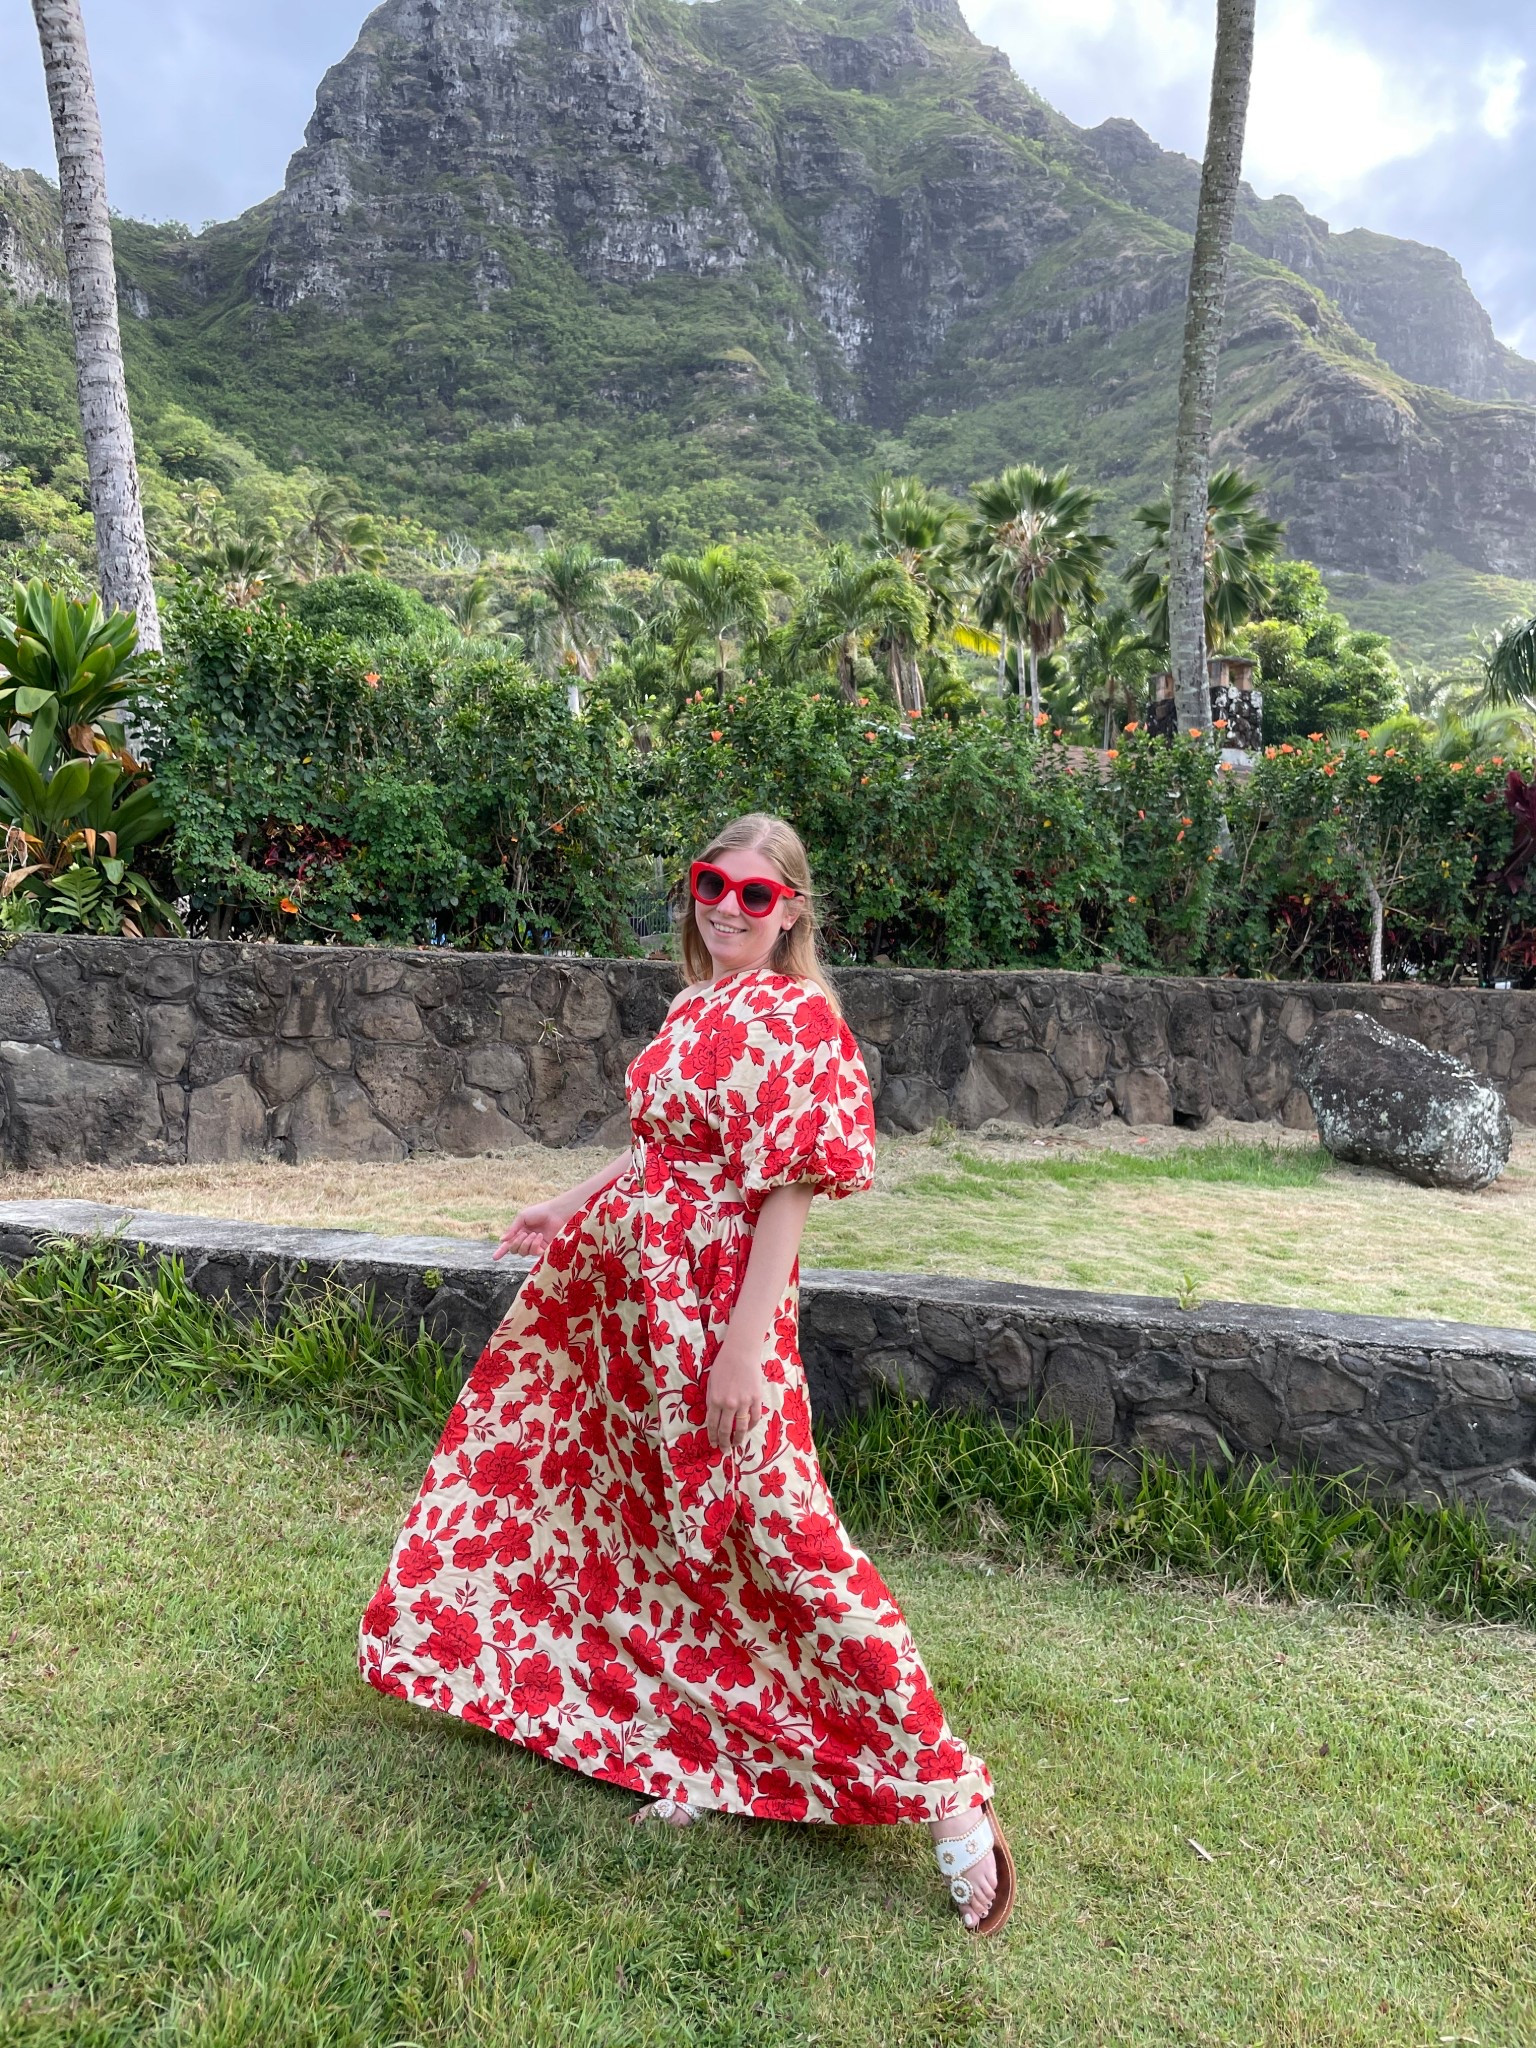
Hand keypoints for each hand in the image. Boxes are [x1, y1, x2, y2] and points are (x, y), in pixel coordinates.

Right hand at [493, 1199, 572, 1260]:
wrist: (555, 1213)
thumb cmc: (539, 1212)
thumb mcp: (522, 1217)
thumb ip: (512, 1229)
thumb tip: (502, 1240)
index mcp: (519, 1232)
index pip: (508, 1243)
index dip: (501, 1251)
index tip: (495, 1257)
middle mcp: (526, 1240)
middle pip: (514, 1250)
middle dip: (516, 1243)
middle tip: (523, 1234)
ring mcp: (535, 1245)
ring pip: (523, 1253)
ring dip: (526, 1243)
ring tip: (534, 1233)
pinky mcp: (544, 1248)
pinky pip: (534, 1253)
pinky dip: (534, 1245)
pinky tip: (540, 1236)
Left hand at [705, 1335, 767, 1451]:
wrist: (741, 1353)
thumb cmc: (723, 1365)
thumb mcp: (711, 1383)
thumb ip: (711, 1401)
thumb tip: (713, 1418)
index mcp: (715, 1400)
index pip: (712, 1425)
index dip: (713, 1437)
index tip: (714, 1444)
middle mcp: (729, 1404)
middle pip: (726, 1430)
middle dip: (724, 1443)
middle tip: (724, 1450)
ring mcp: (744, 1402)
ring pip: (741, 1427)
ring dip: (738, 1439)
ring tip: (736, 1445)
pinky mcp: (756, 1398)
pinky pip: (754, 1417)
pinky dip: (751, 1426)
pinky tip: (748, 1429)